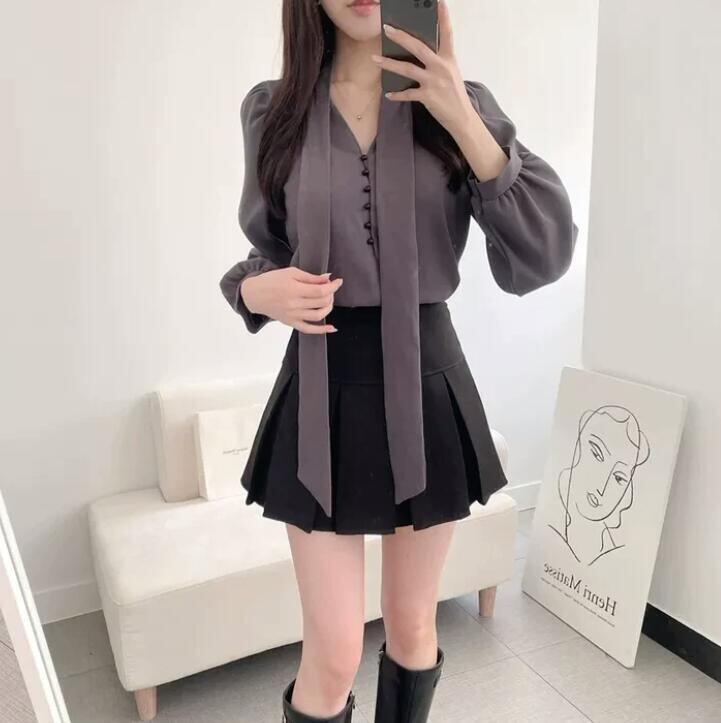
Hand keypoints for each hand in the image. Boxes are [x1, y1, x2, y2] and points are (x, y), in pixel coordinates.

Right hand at [240, 267, 342, 333]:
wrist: (254, 295)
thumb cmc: (272, 281)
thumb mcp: (291, 272)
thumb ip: (310, 277)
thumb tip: (328, 278)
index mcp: (294, 289)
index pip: (320, 291)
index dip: (333, 287)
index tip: (338, 281)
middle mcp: (294, 304)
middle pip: (321, 302)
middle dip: (331, 295)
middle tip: (330, 289)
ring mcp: (293, 315)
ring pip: (318, 315)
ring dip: (328, 308)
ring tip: (329, 300)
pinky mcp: (291, 323)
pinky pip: (309, 329)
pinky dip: (322, 330)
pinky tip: (332, 328)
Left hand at [371, 0, 475, 135]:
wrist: (461, 117)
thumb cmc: (454, 94)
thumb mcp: (450, 72)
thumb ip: (438, 60)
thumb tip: (420, 52)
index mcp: (449, 58)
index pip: (447, 32)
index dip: (442, 16)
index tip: (437, 0)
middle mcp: (441, 67)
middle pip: (418, 47)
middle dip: (401, 37)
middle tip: (386, 28)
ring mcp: (434, 82)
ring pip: (407, 69)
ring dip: (389, 64)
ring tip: (375, 59)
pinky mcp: (428, 96)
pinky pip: (407, 94)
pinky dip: (397, 94)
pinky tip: (388, 94)